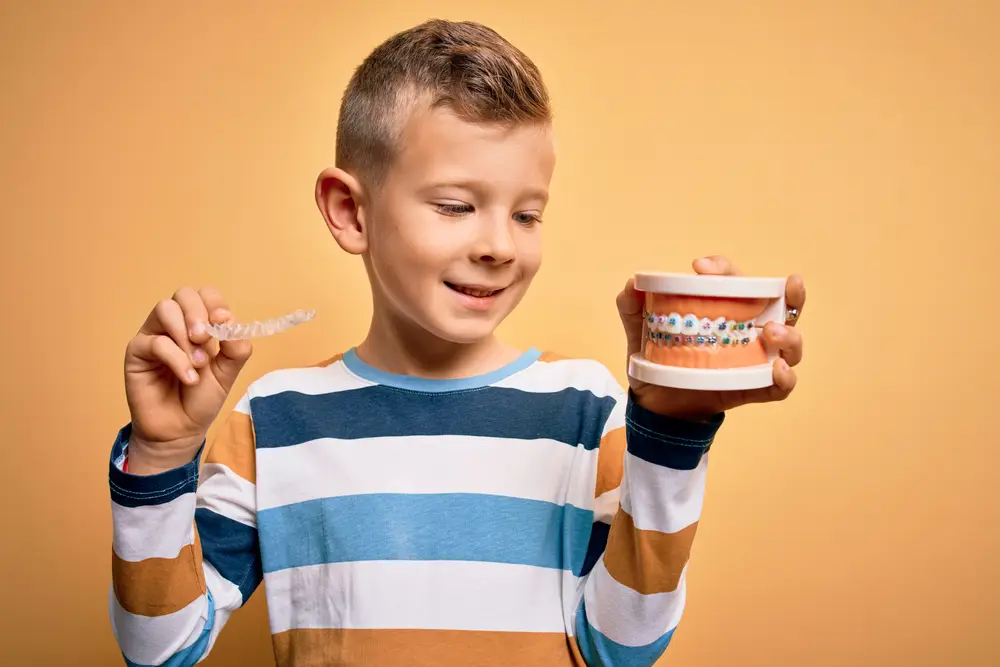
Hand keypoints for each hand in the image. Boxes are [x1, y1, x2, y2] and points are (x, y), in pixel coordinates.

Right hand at [123, 286, 251, 472]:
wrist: (180, 429)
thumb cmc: (201, 398)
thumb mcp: (227, 372)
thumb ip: (236, 348)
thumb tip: (231, 323)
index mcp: (200, 324)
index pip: (206, 295)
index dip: (215, 303)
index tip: (224, 322)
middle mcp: (176, 324)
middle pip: (184, 294)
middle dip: (198, 313)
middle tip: (206, 340)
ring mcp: (154, 335)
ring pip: (165, 309)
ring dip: (185, 334)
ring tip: (198, 364)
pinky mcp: (137, 351)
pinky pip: (155, 341)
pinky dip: (176, 358)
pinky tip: (188, 378)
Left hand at [617, 256, 805, 419]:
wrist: (655, 404)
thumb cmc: (658, 359)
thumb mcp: (640, 330)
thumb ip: (632, 307)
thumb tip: (632, 285)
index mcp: (726, 307)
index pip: (736, 280)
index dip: (724, 269)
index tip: (699, 269)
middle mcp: (749, 329)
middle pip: (783, 306)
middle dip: (793, 294)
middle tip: (788, 285)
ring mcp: (755, 360)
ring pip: (790, 344)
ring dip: (789, 335)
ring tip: (771, 332)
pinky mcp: (753, 389)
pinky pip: (780, 387)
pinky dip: (785, 378)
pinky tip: (776, 369)